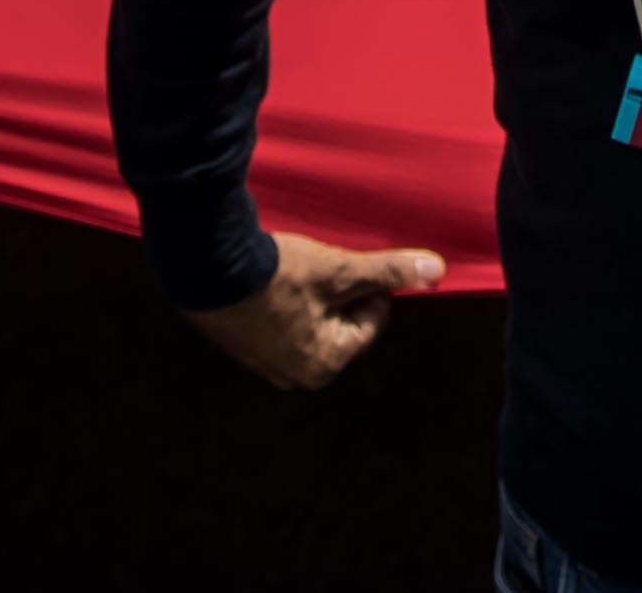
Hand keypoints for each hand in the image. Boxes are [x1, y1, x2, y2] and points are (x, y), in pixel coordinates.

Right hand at [185, 231, 446, 392]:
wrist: (204, 265)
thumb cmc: (276, 272)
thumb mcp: (339, 269)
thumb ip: (388, 273)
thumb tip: (437, 271)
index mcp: (325, 365)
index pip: (372, 319)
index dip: (364, 284)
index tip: (341, 265)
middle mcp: (296, 375)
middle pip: (341, 322)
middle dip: (337, 291)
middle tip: (317, 267)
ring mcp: (266, 364)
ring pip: (311, 320)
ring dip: (311, 295)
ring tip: (291, 271)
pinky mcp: (242, 346)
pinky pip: (280, 323)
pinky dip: (283, 301)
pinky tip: (270, 278)